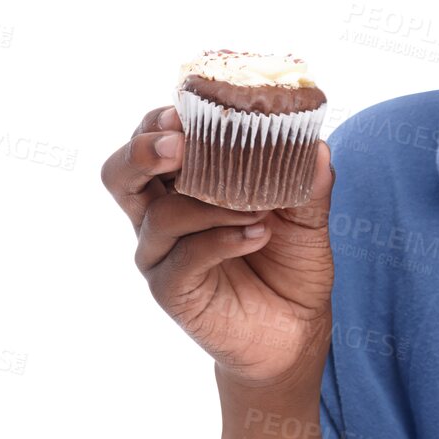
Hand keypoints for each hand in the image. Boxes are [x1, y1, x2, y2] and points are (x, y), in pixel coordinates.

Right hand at [101, 103, 336, 387]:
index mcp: (183, 185)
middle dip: (144, 150)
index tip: (185, 109)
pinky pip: (184, 257)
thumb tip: (316, 145)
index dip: (160, 121)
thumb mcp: (308, 217)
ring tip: (259, 207)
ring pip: (160, 214)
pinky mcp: (172, 290)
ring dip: (210, 202)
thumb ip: (308, 183)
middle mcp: (161, 215)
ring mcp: (162, 254)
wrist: (296, 328)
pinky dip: (222, 239)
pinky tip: (258, 234)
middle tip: (179, 144)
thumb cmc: (290, 262)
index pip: (152, 141)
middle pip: (121, 173)